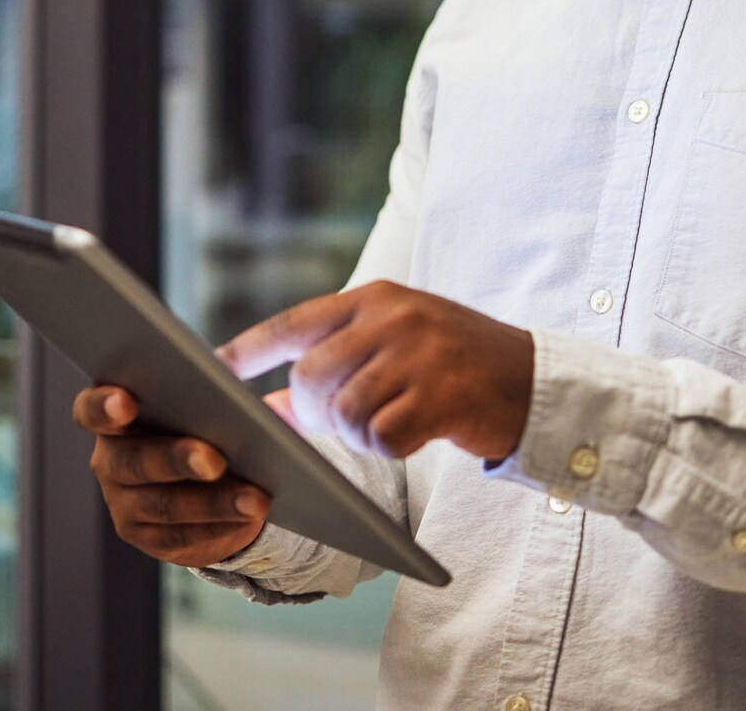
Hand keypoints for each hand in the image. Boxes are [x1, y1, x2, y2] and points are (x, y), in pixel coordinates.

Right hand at [72, 385, 268, 566]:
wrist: (206, 477)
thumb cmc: (202, 420)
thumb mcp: (202, 399)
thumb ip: (210, 387)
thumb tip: (242, 392)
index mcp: (115, 416)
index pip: (91, 410)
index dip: (103, 406)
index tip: (125, 402)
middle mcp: (110, 461)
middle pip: (135, 461)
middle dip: (177, 460)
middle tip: (215, 460)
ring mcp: (123, 503)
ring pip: (165, 506)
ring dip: (213, 504)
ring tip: (254, 499)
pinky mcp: (146, 537)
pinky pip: (182, 535)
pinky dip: (220, 526)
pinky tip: (249, 517)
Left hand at [218, 280, 533, 461]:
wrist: (533, 380)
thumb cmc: (455, 365)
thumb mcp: (396, 347)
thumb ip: (337, 363)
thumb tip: (268, 403)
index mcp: (377, 298)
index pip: (295, 321)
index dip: (250, 348)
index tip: (212, 369)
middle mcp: (393, 318)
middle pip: (310, 376)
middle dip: (314, 412)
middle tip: (344, 423)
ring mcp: (418, 355)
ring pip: (344, 412)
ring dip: (356, 435)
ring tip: (386, 427)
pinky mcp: (440, 395)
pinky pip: (382, 437)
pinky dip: (388, 448)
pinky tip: (411, 436)